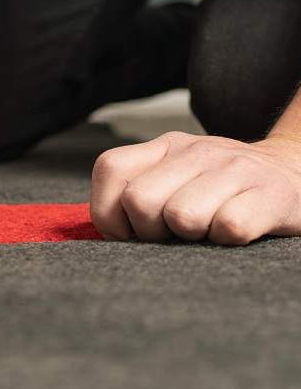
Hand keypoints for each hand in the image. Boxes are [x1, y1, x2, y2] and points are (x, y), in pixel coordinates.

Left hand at [90, 130, 300, 245]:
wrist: (296, 173)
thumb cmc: (223, 189)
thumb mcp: (177, 176)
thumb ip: (139, 189)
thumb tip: (105, 230)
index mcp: (164, 146)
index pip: (110, 169)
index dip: (109, 212)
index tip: (131, 233)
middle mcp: (194, 151)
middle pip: (139, 201)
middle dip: (150, 232)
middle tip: (174, 236)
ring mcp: (233, 168)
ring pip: (181, 217)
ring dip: (192, 238)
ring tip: (208, 231)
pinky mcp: (270, 194)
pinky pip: (228, 228)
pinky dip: (227, 241)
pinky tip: (235, 235)